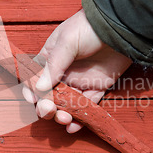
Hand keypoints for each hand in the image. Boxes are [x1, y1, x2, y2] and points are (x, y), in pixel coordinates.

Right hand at [23, 9, 131, 132]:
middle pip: (49, 96)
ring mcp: (79, 81)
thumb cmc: (89, 27)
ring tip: (64, 119)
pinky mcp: (97, 88)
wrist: (120, 26)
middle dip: (46, 108)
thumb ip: (53, 65)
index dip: (31, 92)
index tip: (34, 100)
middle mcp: (62, 73)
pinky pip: (87, 107)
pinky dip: (80, 119)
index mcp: (50, 59)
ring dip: (62, 115)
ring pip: (67, 105)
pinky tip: (74, 126)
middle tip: (49, 111)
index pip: (34, 79)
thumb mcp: (67, 41)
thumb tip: (38, 88)